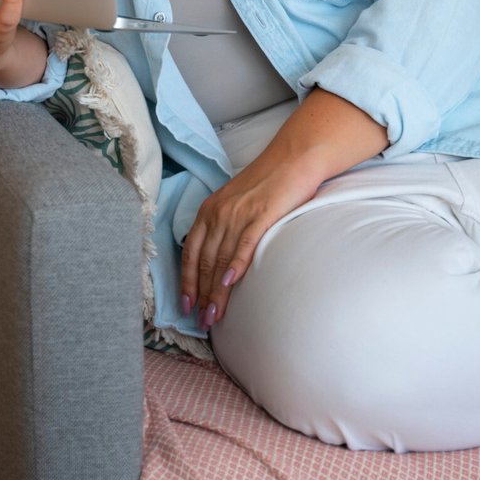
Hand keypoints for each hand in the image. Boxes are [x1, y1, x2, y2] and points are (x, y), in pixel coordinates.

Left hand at [181, 144, 321, 331]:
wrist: (294, 157)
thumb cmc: (268, 184)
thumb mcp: (236, 204)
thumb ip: (224, 227)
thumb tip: (219, 260)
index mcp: (208, 210)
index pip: (190, 252)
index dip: (186, 281)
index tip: (186, 305)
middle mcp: (218, 213)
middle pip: (203, 261)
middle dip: (200, 295)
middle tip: (201, 322)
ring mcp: (238, 213)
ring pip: (221, 259)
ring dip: (216, 291)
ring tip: (214, 316)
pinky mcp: (261, 214)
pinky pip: (243, 243)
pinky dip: (235, 265)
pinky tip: (231, 284)